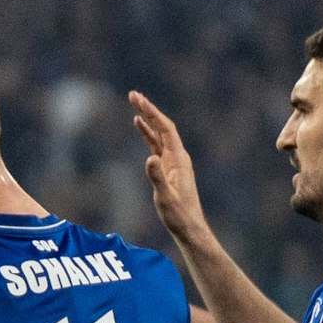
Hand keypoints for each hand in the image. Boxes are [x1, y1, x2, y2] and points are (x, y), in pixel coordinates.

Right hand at [130, 90, 214, 246]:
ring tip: (134, 104)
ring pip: (159, 134)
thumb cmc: (178, 215)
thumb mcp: (165, 197)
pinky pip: (156, 145)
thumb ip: (156, 177)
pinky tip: (139, 125)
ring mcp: (173, 162)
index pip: (165, 129)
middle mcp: (177, 156)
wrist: (189, 228)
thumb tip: (149, 157)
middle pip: (162, 127)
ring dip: (147, 119)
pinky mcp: (168, 169)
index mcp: (178, 159)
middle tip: (133, 94)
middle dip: (148, 110)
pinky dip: (148, 133)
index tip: (138, 100)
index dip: (152, 113)